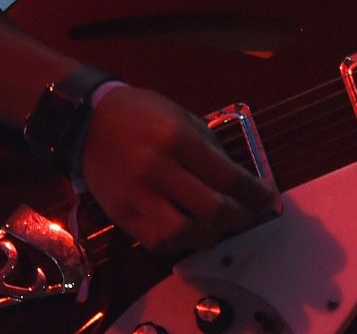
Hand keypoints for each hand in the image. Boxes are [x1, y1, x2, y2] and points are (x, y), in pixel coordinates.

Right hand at [78, 84, 280, 254]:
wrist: (87, 121)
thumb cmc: (142, 114)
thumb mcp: (182, 117)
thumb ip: (209, 149)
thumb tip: (239, 181)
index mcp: (178, 140)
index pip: (227, 177)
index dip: (254, 193)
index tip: (269, 199)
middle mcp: (158, 169)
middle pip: (211, 209)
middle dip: (239, 217)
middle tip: (248, 216)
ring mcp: (137, 195)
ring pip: (184, 232)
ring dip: (210, 235)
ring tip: (219, 226)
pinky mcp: (121, 214)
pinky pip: (156, 241)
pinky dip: (180, 243)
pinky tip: (190, 232)